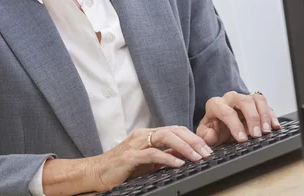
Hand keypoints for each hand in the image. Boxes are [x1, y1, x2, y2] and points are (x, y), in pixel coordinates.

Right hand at [90, 126, 213, 190]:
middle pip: (174, 130)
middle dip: (193, 141)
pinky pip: (153, 153)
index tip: (207, 149)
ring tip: (197, 157)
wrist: (96, 172)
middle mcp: (143, 135)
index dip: (193, 137)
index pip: (176, 130)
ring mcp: (136, 144)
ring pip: (166, 137)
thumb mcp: (147, 162)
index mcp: (148, 135)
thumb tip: (184, 158)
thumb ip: (163, 157)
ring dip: (185, 147)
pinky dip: (168, 157)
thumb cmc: (121, 168)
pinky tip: (179, 163)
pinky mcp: (130, 156)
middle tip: (207, 152)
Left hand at [196, 91, 280, 146]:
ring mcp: (244, 99)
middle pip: (244, 101)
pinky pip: (266, 105)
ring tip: (267, 131)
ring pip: (257, 99)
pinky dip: (272, 115)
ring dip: (264, 115)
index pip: (226, 112)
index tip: (242, 139)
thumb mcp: (205, 135)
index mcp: (216, 104)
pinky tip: (275, 126)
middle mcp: (230, 98)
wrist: (219, 127)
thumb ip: (206, 136)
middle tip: (257, 135)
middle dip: (252, 118)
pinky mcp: (255, 104)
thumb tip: (211, 135)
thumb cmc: (213, 130)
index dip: (235, 126)